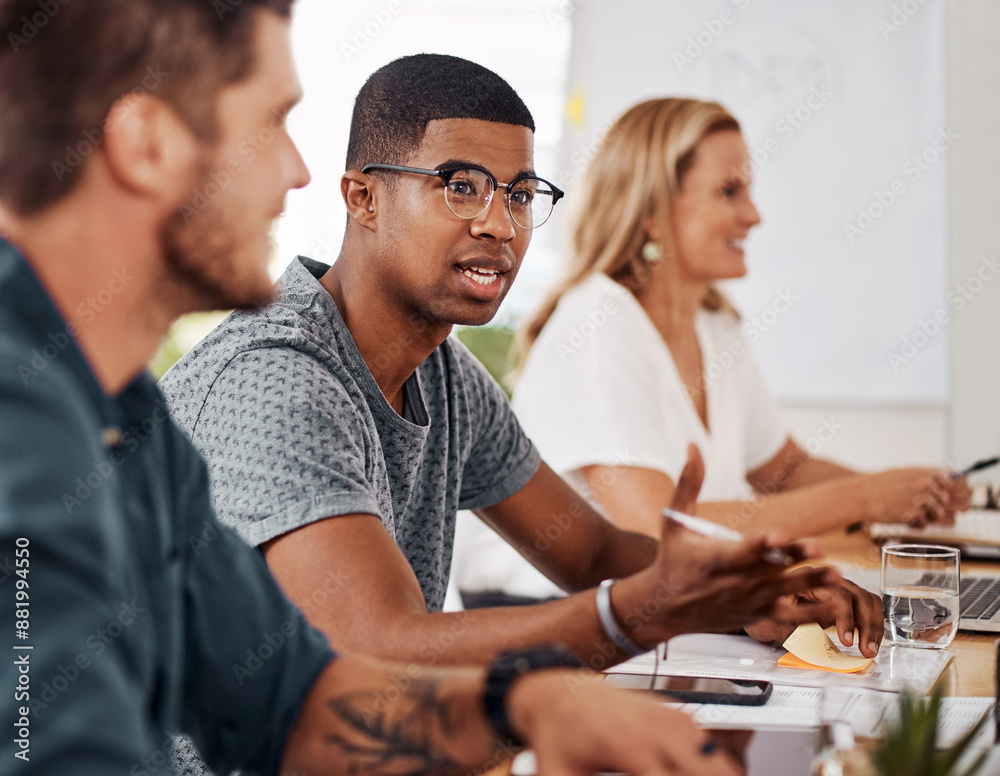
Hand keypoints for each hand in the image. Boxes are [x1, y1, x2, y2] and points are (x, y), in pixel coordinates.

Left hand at [509, 669, 743, 775]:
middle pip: (710, 772)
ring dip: (718, 775)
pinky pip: (714, 749)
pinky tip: (702, 774)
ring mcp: (672, 719)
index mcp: (632, 748)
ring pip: (721, 761)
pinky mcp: (678, 716)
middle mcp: (658, 729)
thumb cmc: (558, 734)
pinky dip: (717, 767)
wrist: (554, 692)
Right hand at [617, 444, 844, 645]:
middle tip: (819, 548)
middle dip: (794, 558)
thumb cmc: (671, 559)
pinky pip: (788, 617)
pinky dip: (813, 613)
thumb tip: (692, 446)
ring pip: (783, 592)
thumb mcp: (674, 520)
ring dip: (811, 583)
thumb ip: (688, 482)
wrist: (665, 608)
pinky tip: (835, 603)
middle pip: (768, 569)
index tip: (776, 536)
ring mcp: (746, 600)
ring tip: (836, 573)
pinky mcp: (756, 615)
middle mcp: (732, 581)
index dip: (758, 544)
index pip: (739, 551)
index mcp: (713, 558)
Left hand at [744, 577, 883, 656]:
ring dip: (873, 625)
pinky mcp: (843, 599)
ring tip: (869, 650)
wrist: (749, 600)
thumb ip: (788, 628)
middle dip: (866, 623)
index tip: (845, 640)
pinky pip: (865, 607)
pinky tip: (870, 642)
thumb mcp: (768, 619)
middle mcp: (824, 578)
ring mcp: (836, 586)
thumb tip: (812, 642)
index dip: (844, 617)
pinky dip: (872, 624)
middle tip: (865, 650)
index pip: (836, 592)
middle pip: (857, 594)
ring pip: (866, 599)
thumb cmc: (758, 608)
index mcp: (804, 577)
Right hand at [863, 468, 968, 525]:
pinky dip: (914, 524)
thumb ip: (924, 476)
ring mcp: (921, 498)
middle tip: (914, 505)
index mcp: (924, 472)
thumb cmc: (879, 485)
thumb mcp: (903, 473)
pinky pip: (925, 524)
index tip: (937, 494)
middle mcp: (926, 483)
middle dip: (933, 506)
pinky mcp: (915, 513)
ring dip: (926, 517)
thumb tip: (945, 481)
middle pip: (945, 500)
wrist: (860, 495)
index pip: (950, 481)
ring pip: (938, 514)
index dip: (944, 489)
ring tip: (908, 512)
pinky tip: (901, 517)